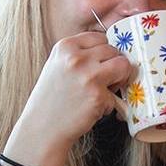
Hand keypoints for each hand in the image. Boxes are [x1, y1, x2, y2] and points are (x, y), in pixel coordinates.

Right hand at [2, 31, 133, 165]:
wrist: (42, 128)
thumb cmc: (51, 100)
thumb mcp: (58, 66)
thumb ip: (80, 55)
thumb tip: (110, 51)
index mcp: (65, 46)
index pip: (99, 37)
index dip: (103, 53)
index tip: (99, 65)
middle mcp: (76, 58)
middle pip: (113, 50)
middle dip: (112, 66)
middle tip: (102, 82)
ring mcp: (88, 76)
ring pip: (123, 65)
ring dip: (119, 79)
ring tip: (104, 91)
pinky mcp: (98, 95)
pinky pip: (117, 94)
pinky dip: (109, 104)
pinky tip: (93, 108)